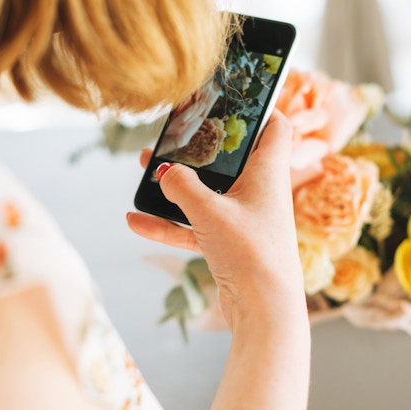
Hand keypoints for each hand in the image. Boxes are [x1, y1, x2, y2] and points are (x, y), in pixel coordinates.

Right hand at [127, 111, 305, 330]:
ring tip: (145, 171)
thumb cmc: (251, 253)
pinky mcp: (230, 245)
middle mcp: (259, 192)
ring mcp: (244, 219)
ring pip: (208, 192)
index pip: (274, 127)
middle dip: (200, 148)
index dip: (259, 108)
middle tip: (174, 134)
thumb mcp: (210, 211)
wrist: (264, 311)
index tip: (234, 97)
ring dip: (178, 185)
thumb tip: (162, 171)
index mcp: (267, 172)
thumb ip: (182, 186)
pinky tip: (136, 222)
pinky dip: (170, 224)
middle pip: (231, 158)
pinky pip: (196, 227)